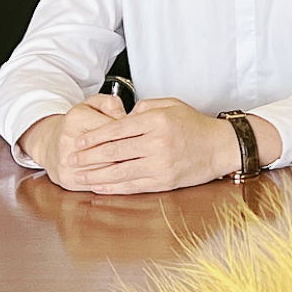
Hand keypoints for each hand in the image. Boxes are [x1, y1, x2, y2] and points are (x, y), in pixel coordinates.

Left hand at [29, 94, 242, 194]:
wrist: (220, 147)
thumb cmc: (194, 125)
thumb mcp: (170, 105)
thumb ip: (143, 108)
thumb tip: (121, 119)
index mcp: (156, 121)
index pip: (117, 130)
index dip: (94, 137)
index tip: (78, 141)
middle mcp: (157, 143)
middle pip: (114, 152)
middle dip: (88, 157)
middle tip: (71, 159)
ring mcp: (160, 165)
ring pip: (120, 171)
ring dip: (96, 174)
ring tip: (79, 175)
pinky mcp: (163, 181)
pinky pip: (132, 185)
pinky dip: (113, 186)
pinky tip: (99, 185)